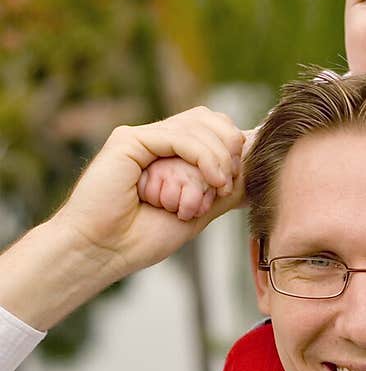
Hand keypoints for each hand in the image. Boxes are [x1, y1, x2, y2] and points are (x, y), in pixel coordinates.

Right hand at [55, 106, 245, 276]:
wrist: (103, 251)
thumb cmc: (141, 239)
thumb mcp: (197, 211)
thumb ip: (223, 189)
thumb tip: (258, 170)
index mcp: (170, 154)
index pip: (213, 129)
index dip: (235, 145)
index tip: (245, 176)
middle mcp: (156, 140)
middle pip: (208, 119)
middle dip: (231, 146)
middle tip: (231, 182)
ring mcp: (142, 138)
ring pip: (198, 125)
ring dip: (219, 156)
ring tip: (221, 185)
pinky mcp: (129, 140)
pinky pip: (178, 137)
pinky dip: (204, 156)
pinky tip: (213, 180)